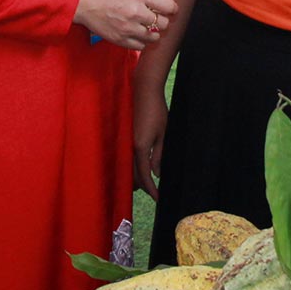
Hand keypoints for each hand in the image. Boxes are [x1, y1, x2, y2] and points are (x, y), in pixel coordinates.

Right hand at [74, 0, 175, 51]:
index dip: (172, 8)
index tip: (170, 9)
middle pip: (164, 23)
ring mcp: (128, 27)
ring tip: (147, 27)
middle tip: (157, 18)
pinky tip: (137, 34)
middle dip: (162, 20)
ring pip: (154, 37)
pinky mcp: (120, 39)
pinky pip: (140, 46)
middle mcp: (136, 12)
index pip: (169, 6)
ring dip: (153, 32)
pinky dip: (142, 41)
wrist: (80, 0)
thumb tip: (162, 2)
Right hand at [132, 81, 167, 197]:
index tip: (158, 198)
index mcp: (140, 147)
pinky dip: (135, 166)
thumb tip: (157, 174)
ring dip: (138, 177)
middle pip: (134, 174)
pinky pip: (130, 157)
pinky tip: (141, 168)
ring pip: (130, 167)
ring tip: (147, 186)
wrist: (144, 91)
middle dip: (144, 186)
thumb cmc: (157, 111)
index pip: (144, 175)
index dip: (151, 189)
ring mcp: (127, 141)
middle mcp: (130, 146)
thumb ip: (159, 155)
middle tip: (155, 195)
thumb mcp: (163, 134)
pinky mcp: (128, 136)